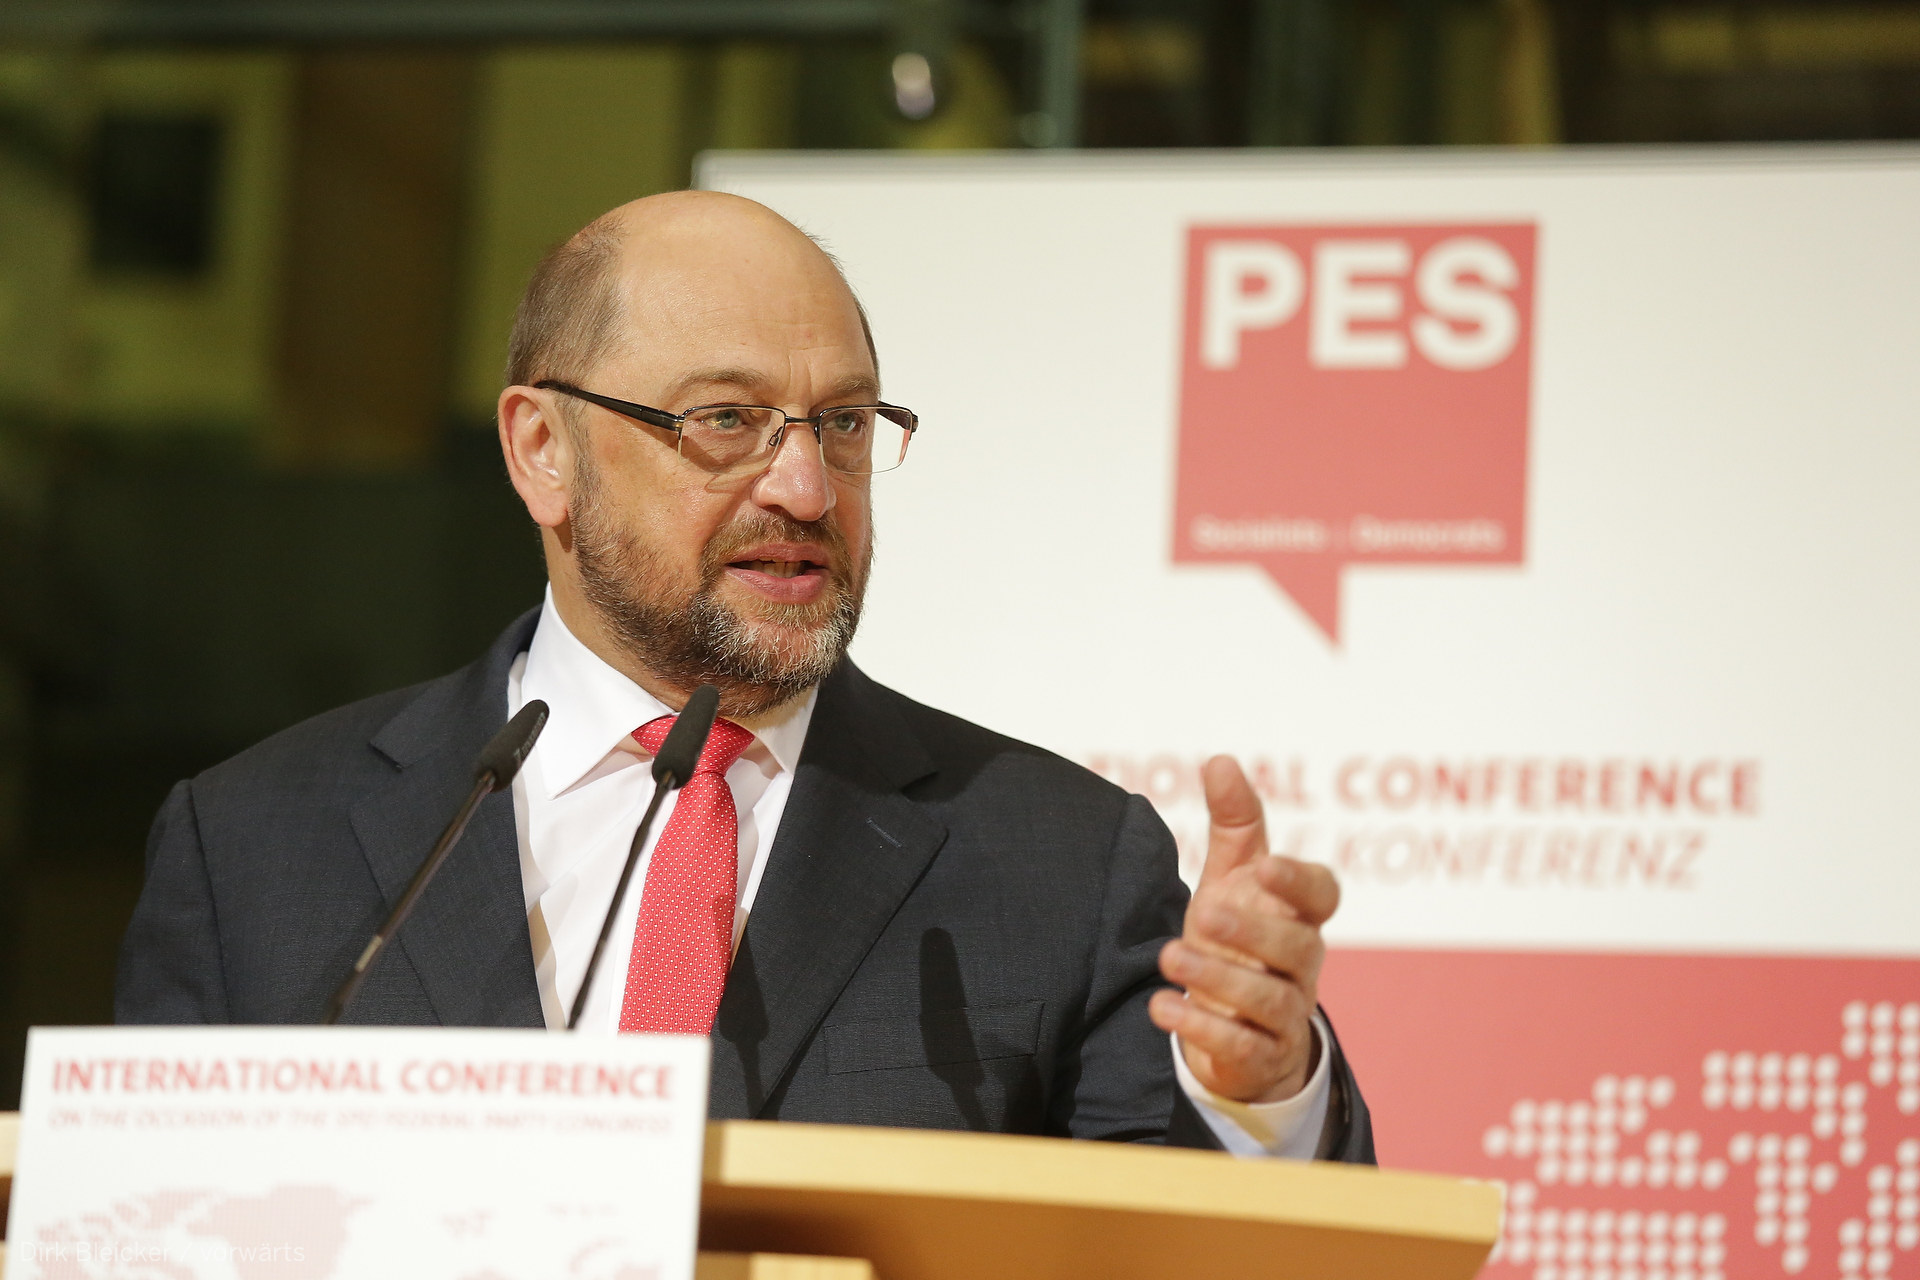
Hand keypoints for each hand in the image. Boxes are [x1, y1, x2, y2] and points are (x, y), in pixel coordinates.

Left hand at [1149, 755, 1339, 1103]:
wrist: (1241, 1029)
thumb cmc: (1239, 939)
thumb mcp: (1233, 880)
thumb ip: (1233, 824)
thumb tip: (1220, 760)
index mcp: (1297, 917)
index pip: (1321, 896)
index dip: (1299, 883)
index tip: (1267, 867)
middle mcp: (1299, 967)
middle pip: (1297, 949)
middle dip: (1254, 932)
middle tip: (1205, 912)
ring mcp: (1284, 1016)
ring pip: (1270, 1001)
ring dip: (1219, 978)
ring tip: (1170, 957)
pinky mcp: (1259, 1057)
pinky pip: (1242, 1046)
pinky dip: (1203, 1030)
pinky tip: (1161, 1008)